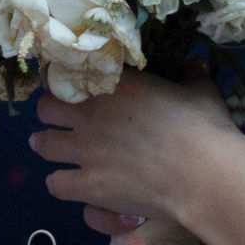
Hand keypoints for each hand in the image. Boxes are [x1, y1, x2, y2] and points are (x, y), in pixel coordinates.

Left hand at [29, 72, 241, 228]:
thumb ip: (192, 74)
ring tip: (54, 147)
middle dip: (51, 112)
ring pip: (42, 144)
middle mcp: (89, 114)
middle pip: (44, 108)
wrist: (202, 173)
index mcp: (112, 85)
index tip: (70, 83)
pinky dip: (60, 183)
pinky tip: (70, 182)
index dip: (62, 79)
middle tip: (62, 117)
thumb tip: (198, 59)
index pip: (65, 74)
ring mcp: (85, 151)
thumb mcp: (200, 90)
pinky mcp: (88, 186)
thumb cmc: (202, 126)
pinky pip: (55, 184)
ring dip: (47, 144)